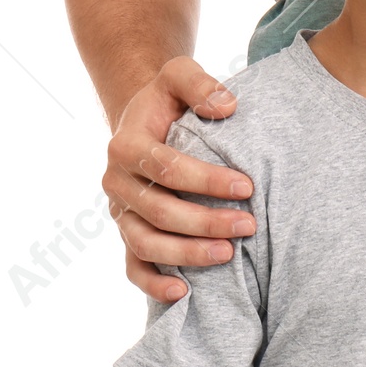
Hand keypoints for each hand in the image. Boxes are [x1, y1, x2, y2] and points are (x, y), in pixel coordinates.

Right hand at [103, 58, 254, 302]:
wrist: (145, 117)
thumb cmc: (168, 98)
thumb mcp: (178, 74)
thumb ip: (199, 83)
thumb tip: (227, 106)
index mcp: (126, 144)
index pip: (167, 168)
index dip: (206, 180)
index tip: (247, 185)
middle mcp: (116, 182)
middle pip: (158, 211)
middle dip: (205, 222)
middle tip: (248, 225)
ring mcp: (120, 212)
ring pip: (146, 244)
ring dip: (186, 254)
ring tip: (228, 255)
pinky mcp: (126, 232)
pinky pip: (133, 266)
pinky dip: (153, 284)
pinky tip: (183, 293)